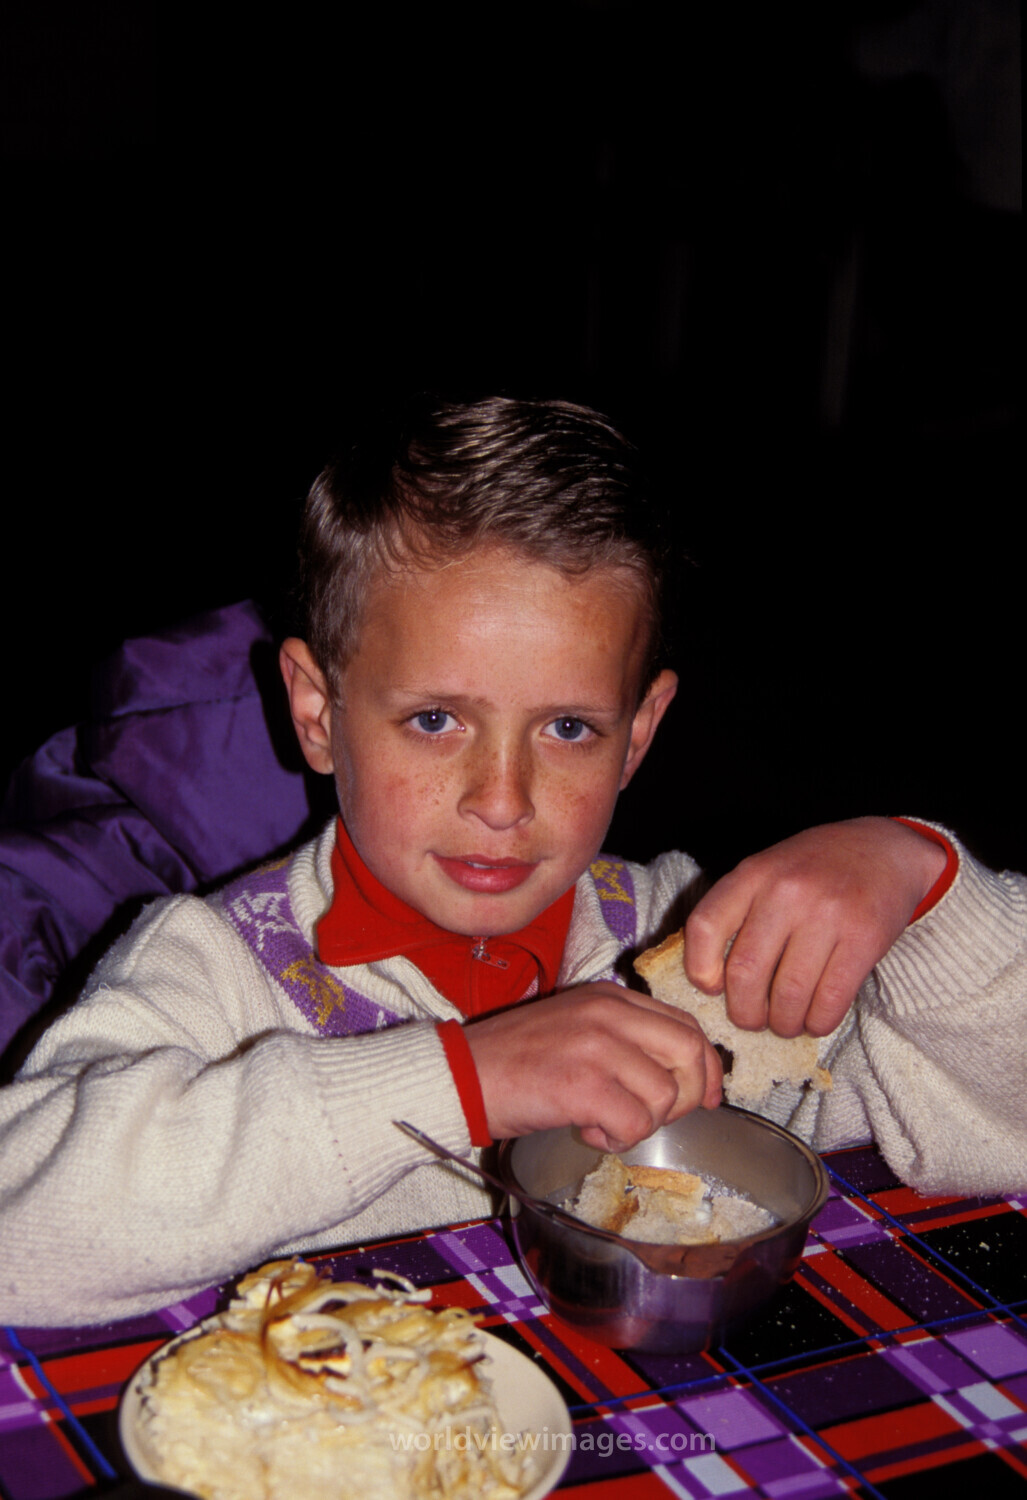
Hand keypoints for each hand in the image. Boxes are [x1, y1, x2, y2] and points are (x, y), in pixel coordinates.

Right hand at [465, 982, 721, 1150]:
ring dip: (643, 1123)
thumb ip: (623, 1038)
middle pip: (690, 1052)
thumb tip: (680, 1075)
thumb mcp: (576, 1028)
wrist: (460, 1075)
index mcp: (609, 997)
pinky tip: (587, 1130)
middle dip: (689, 1096)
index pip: (685, 1024)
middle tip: (656, 1117)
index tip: (706, 1096)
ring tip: (603, 1121)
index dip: (706, 1066)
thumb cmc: (515, 1060)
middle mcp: (608, 1013)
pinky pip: (636, 1124)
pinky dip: (618, 1139)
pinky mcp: (583, 1085)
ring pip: (666, 1095)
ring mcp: (597, 1047)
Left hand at [683, 817, 947, 1038]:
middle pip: (745, 973)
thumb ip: (740, 909)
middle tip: (753, 1019)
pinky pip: (830, 1000)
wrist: (885, 849)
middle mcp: (786, 892)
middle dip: (745, 1013)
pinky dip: (818, 1022)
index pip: (704, 927)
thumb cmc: (816, 868)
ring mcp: (827, 914)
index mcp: (753, 873)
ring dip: (784, 1023)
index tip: (712, 987)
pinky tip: (816, 1020)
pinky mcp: (864, 939)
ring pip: (789, 995)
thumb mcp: (769, 869)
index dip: (699, 968)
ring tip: (786, 1022)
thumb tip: (713, 978)